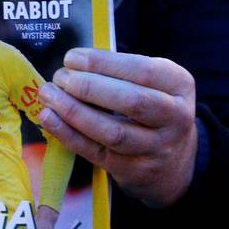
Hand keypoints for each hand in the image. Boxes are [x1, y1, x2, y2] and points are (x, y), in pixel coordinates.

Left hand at [38, 48, 197, 207]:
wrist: (174, 163)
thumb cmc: (152, 110)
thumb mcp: (154, 84)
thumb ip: (121, 72)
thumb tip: (73, 64)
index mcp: (179, 85)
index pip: (144, 71)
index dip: (104, 63)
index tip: (72, 58)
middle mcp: (175, 118)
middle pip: (131, 101)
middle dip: (89, 87)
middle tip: (60, 77)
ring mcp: (156, 148)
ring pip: (113, 132)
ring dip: (74, 112)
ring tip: (49, 96)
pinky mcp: (134, 170)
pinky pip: (96, 152)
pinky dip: (69, 135)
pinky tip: (50, 119)